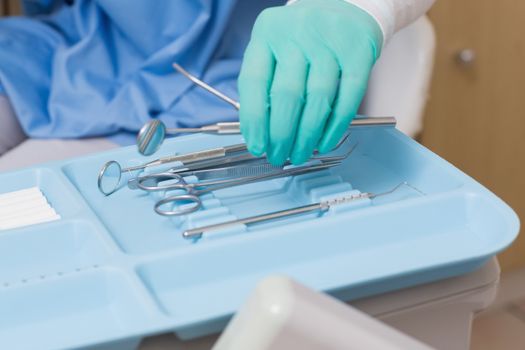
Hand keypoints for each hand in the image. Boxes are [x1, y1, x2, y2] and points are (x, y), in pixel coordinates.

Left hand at [238, 0, 382, 164]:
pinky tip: (325, 142)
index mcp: (266, 34)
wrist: (346, 5)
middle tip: (278, 157)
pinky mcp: (358, 51)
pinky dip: (335, 126)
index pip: (254, 82)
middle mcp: (295, 34)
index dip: (254, 120)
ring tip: (300, 155)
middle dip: (281, 135)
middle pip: (286, 94)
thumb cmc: (303, 38)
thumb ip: (265, 84)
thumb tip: (260, 134)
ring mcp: (329, 41)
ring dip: (307, 136)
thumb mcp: (275, 49)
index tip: (257, 146)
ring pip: (317, 99)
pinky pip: (348, 97)